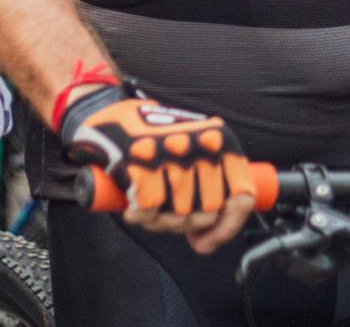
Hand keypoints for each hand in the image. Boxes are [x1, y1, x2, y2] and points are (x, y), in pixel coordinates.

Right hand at [60, 87, 255, 253]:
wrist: (107, 110)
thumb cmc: (150, 135)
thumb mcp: (192, 149)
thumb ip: (208, 184)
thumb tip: (210, 236)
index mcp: (221, 139)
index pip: (242, 196)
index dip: (227, 228)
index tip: (205, 240)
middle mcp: (202, 143)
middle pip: (207, 212)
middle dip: (184, 223)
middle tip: (165, 211)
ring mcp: (173, 152)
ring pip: (179, 215)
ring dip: (160, 221)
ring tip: (148, 204)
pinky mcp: (143, 162)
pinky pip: (150, 210)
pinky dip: (140, 215)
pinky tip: (134, 204)